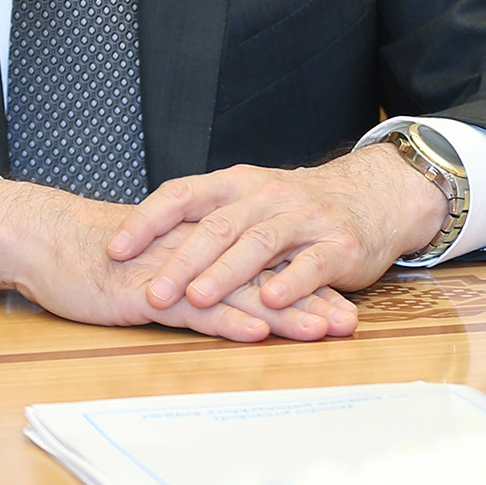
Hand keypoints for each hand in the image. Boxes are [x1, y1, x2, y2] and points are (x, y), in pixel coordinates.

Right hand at [0, 176, 356, 342]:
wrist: (46, 239)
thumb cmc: (96, 254)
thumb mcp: (152, 257)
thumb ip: (189, 266)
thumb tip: (224, 285)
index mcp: (197, 239)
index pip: (259, 259)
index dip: (301, 278)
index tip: (342, 300)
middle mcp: (193, 249)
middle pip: (260, 274)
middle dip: (307, 297)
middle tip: (349, 320)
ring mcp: (171, 270)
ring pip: (237, 290)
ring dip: (283, 311)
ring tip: (323, 328)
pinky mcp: (145, 291)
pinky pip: (193, 307)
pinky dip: (226, 319)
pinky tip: (255, 329)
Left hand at [106, 145, 448, 314]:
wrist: (370, 196)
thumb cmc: (294, 206)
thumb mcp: (247, 199)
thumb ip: (205, 218)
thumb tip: (141, 244)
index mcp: (236, 183)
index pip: (182, 194)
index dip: (147, 220)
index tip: (115, 248)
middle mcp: (265, 195)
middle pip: (216, 226)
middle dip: (181, 261)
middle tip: (151, 291)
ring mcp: (303, 218)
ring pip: (258, 243)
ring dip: (225, 273)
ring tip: (198, 298)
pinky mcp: (338, 245)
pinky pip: (311, 264)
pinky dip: (290, 283)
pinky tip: (270, 301)